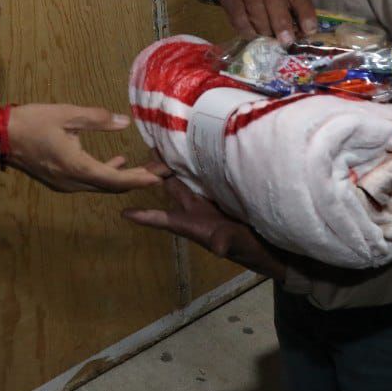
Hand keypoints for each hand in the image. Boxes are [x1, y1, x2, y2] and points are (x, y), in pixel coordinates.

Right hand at [0, 104, 169, 192]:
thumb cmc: (31, 122)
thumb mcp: (66, 114)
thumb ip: (96, 118)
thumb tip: (123, 122)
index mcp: (76, 167)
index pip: (115, 179)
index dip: (139, 178)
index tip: (159, 176)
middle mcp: (72, 183)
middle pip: (111, 187)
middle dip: (137, 179)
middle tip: (160, 170)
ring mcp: (64, 185)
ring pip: (100, 186)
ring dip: (122, 177)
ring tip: (144, 166)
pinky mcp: (58, 181)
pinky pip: (89, 182)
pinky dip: (105, 174)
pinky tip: (114, 161)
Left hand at [124, 155, 286, 280]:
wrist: (270, 246)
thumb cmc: (249, 248)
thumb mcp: (236, 244)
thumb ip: (226, 243)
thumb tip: (218, 249)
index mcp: (192, 224)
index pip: (162, 219)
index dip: (143, 215)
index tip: (121, 212)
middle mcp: (195, 210)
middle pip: (170, 190)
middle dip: (155, 173)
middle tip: (144, 151)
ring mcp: (208, 201)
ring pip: (185, 180)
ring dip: (174, 165)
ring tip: (162, 141)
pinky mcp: (221, 193)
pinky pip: (203, 176)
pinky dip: (196, 163)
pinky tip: (193, 146)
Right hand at [212, 0, 316, 43]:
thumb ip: (294, 5)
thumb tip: (302, 34)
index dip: (305, 14)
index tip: (309, 31)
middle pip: (275, 3)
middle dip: (282, 25)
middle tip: (286, 42)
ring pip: (256, 13)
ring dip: (265, 31)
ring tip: (270, 40)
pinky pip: (240, 19)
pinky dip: (248, 31)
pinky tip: (254, 36)